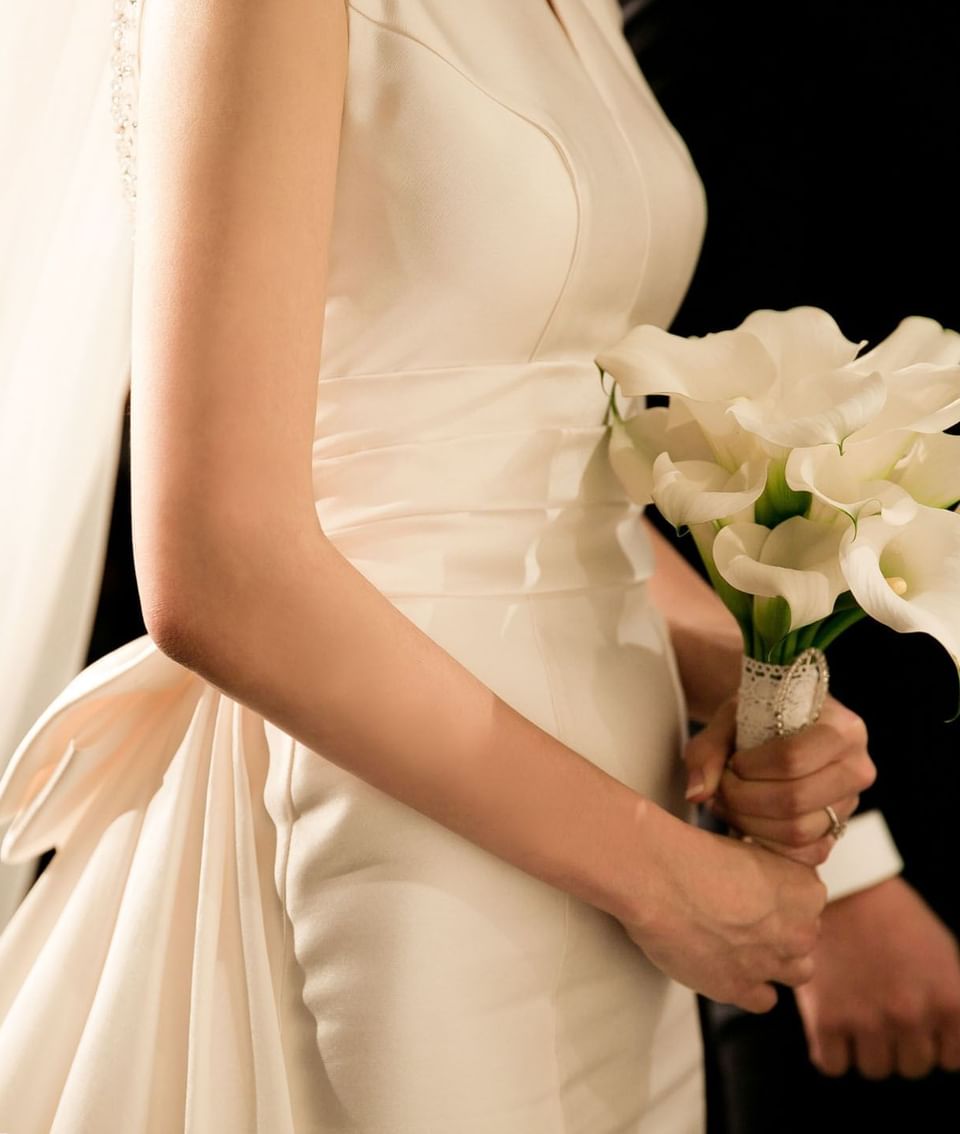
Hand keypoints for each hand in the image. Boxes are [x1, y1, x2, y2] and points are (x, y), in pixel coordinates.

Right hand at [619, 804, 825, 1013]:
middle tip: (746, 916)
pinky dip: (751, 988)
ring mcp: (771, 964)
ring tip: (744, 945)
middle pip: (804, 937)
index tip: (760, 891)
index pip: (809, 899)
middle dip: (780, 930)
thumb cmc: (694, 856)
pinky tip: (730, 968)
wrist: (658, 879)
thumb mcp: (745, 846)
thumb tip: (762, 877)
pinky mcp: (740, 989)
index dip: (782, 896)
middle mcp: (798, 932)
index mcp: (804, 891)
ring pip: (795, 973)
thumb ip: (768, 869)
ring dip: (775, 961)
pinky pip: (764, 1000)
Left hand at [684, 694, 875, 865]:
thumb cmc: (758, 716)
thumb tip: (697, 793)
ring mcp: (851, 804)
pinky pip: (804, 854)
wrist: (781, 725)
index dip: (750, 768)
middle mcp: (857, 768)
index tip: (732, 762)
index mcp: (842, 728)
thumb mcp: (730, 717)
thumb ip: (708, 749)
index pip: (792, 759)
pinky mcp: (838, 831)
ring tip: (726, 802)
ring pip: (798, 831)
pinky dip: (766, 843)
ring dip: (749, 822)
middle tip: (720, 787)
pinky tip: (745, 821)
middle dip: (743, 799)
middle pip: (794, 800)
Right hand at [794, 876, 959, 1078]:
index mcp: (948, 1001)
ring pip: (875, 1069)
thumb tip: (953, 1046)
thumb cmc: (896, 919)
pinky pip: (832, 1064)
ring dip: (866, 1047)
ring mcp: (867, 1020)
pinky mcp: (825, 1019)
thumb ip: (954, 1004)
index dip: (934, 1040)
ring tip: (857, 1009)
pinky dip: (831, 1049)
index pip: (951, 1059)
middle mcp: (911, 1015)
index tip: (917, 1017)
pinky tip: (832, 1019)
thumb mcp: (945, 955)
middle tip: (882, 1007)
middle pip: (913, 1067)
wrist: (842, 887)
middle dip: (901, 1043)